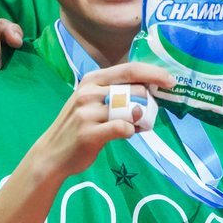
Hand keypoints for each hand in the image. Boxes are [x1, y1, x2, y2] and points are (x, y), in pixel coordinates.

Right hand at [31, 62, 173, 178]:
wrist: (51, 153)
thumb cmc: (77, 126)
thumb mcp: (91, 101)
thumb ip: (116, 93)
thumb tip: (150, 90)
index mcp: (92, 79)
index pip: (129, 69)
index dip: (153, 73)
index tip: (170, 81)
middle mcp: (89, 91)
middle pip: (135, 90)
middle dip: (148, 103)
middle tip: (147, 114)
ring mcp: (87, 112)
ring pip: (131, 110)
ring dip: (141, 120)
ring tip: (137, 126)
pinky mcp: (89, 133)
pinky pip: (123, 128)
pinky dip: (131, 132)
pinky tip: (126, 134)